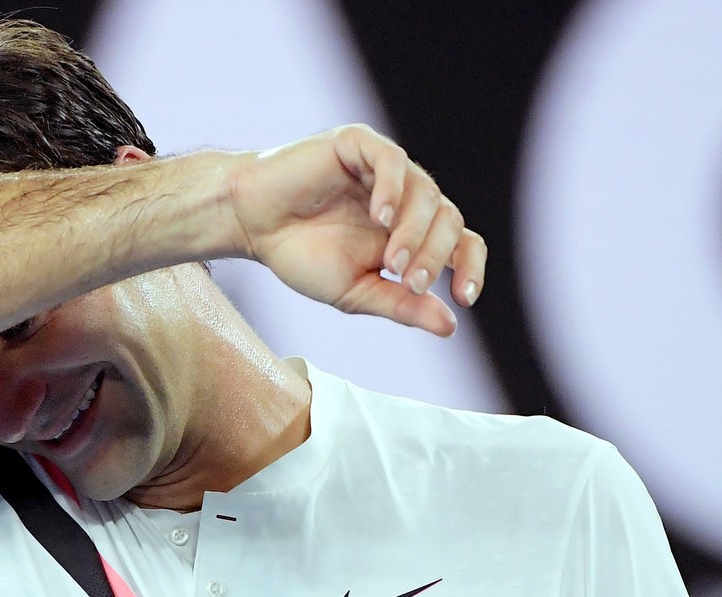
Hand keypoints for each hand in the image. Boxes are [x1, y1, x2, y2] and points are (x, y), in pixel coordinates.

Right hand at [225, 124, 485, 336]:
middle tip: (410, 282)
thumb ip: (402, 305)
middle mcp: (406, 199)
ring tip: (392, 260)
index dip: (471, 267)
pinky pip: (392, 160)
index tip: (464, 298)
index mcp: (412, 233)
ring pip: (427, 193)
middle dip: (435, 256)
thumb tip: (450, 326)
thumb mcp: (357, 292)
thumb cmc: (301, 255)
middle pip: (449, 220)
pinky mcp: (358, 144)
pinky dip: (393, 190)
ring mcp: (384, 169)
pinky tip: (381, 217)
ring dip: (415, 232)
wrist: (250, 224)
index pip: (462, 242)